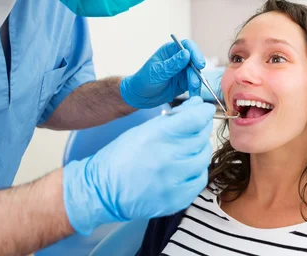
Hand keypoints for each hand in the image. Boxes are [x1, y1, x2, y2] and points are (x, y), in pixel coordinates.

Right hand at [62, 97, 214, 234]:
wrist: (102, 191)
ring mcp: (173, 182)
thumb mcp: (143, 130)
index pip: (195, 119)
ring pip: (204, 158)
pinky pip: (200, 179)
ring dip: (199, 150)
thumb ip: (171, 118)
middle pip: (201, 137)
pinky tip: (185, 168)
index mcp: (156, 137)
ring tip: (186, 150)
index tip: (204, 110)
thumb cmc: (121, 156)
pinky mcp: (176, 200)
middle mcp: (167, 159)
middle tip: (193, 129)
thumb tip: (196, 105)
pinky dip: (196, 171)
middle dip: (200, 129)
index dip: (203, 111)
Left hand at [120, 39, 204, 108]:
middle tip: (195, 81)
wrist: (140, 97)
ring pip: (196, 73)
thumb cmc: (144, 80)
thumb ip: (172, 64)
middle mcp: (179, 59)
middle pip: (195, 60)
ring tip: (193, 91)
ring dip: (196, 82)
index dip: (195, 53)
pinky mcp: (185, 82)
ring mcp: (183, 71)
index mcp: (170, 51)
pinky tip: (193, 95)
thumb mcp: (157, 72)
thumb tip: (186, 54)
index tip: (199, 64)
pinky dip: (195, 89)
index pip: (187, 46)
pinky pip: (194, 84)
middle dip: (197, 71)